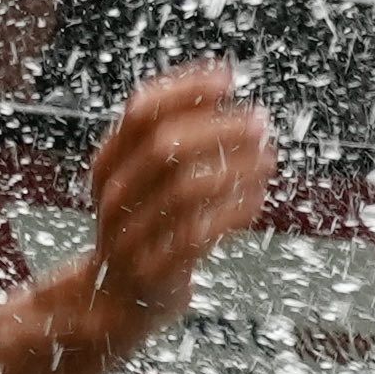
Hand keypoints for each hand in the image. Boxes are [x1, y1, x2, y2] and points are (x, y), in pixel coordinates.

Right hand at [69, 64, 270, 323]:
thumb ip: (174, 131)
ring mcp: (128, 233)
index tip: (229, 79)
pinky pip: (199, 233)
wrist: (119, 297)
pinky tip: (256, 198)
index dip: (185, 90)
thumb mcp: (145, 176)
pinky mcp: (153, 269)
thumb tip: (222, 77)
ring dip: (235, 169)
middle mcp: (113, 194)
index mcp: (107, 161)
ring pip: (187, 188)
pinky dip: (234, 210)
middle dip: (220, 129)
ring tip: (267, 159)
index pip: (141, 112)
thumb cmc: (147, 222)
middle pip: (165, 145)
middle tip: (260, 123)